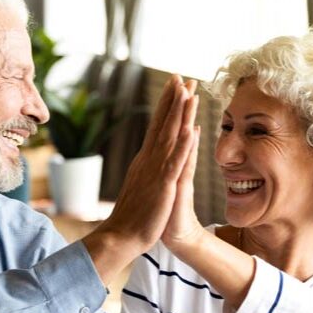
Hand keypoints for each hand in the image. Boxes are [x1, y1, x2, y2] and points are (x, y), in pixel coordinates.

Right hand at [93, 75, 197, 255]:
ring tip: (188, 93)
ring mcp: (155, 171)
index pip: (157, 126)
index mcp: (146, 160)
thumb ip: (147, 169)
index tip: (175, 85)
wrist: (121, 236)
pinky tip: (190, 130)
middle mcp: (148, 160)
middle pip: (162, 124)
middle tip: (181, 76)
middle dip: (173, 99)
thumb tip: (150, 157)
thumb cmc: (133, 216)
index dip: (167, 105)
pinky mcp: (163, 186)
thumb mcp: (142, 186)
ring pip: (169, 137)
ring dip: (179, 114)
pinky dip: (182, 146)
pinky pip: (174, 163)